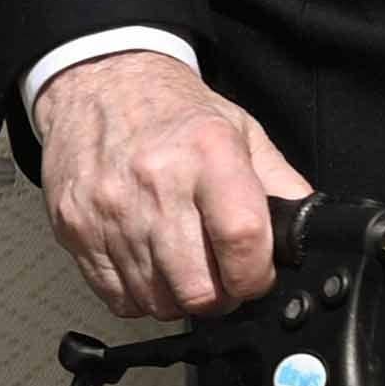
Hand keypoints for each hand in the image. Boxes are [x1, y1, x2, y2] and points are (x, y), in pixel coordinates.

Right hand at [38, 51, 311, 318]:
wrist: (100, 83)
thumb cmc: (174, 110)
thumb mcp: (240, 131)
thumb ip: (279, 184)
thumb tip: (307, 232)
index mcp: (208, 152)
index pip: (242, 238)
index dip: (257, 274)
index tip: (259, 275)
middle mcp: (156, 183)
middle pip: (198, 288)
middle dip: (221, 296)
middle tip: (223, 277)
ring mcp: (111, 211)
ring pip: (158, 302)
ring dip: (180, 298)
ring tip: (185, 265)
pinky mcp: (77, 230)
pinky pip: (118, 299)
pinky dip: (141, 295)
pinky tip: (151, 265)